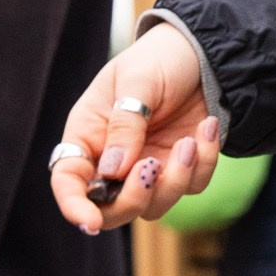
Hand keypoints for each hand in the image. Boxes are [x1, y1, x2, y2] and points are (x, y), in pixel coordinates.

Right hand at [50, 21, 220, 234]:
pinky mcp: (180, 169)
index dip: (74, 206)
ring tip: (189, 141)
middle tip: (151, 167)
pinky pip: (192, 187)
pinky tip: (207, 128)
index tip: (91, 224)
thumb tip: (113, 170)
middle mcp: (114, 161)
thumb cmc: (158, 59)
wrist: (202, 52)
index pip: (69, 181)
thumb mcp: (136, 81)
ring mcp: (148, 168)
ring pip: (154, 206)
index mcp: (89, 136)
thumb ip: (124, 125)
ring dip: (175, 180)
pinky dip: (203, 163)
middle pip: (112, 209)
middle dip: (132, 199)